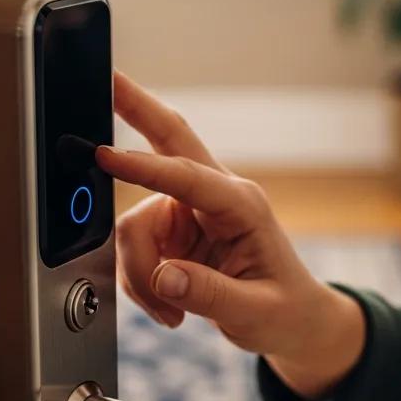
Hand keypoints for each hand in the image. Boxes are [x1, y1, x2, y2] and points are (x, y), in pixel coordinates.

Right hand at [95, 70, 365, 393]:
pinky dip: (141, 282)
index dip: (144, 167)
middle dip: (136, 107)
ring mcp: (191, 212)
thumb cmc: (286, 309)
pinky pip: (136, 249)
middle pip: (169, 137)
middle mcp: (215, 199)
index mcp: (242, 205)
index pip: (186, 176)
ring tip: (168, 310)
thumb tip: (164, 278)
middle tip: (106, 77)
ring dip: (139, 273)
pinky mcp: (175, 231)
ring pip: (135, 224)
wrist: (294, 322)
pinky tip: (168, 306)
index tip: (107, 155)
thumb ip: (208, 295)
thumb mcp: (255, 312)